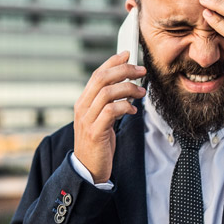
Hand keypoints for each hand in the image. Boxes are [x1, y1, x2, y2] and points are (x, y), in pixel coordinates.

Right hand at [74, 51, 145, 182]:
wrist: (88, 169)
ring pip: (107, 93)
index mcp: (83, 102)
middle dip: (124, 70)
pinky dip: (125, 107)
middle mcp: (82, 107)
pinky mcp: (95, 132)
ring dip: (128, 89)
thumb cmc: (98, 143)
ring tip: (141, 93)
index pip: (97, 74)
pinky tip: (132, 110)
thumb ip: (109, 103)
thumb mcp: (102, 119)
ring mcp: (87, 119)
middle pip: (102, 79)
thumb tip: (128, 87)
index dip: (112, 62)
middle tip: (141, 71)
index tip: (128, 54)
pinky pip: (111, 112)